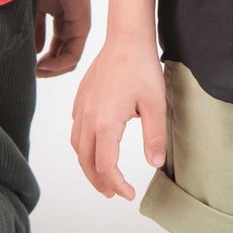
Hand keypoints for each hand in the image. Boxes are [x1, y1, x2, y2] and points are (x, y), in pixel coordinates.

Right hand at [35, 0, 91, 76]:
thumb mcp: (34, 7)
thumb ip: (34, 28)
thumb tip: (33, 51)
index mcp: (61, 18)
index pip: (54, 48)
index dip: (41, 60)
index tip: (26, 65)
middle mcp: (72, 24)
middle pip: (62, 56)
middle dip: (46, 68)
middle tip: (30, 72)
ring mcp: (79, 26)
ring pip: (69, 59)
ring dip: (52, 70)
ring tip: (36, 71)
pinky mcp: (82, 26)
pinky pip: (73, 55)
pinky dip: (58, 64)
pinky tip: (42, 65)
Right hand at [70, 38, 167, 199]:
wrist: (126, 39)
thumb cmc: (142, 68)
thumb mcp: (156, 104)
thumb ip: (155, 136)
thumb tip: (154, 164)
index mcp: (105, 122)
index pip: (105, 166)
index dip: (117, 184)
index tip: (130, 193)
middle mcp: (87, 118)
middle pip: (86, 161)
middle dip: (99, 182)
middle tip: (114, 193)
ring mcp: (81, 108)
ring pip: (77, 147)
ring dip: (89, 166)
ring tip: (104, 177)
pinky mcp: (80, 100)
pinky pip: (76, 131)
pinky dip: (84, 147)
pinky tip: (97, 147)